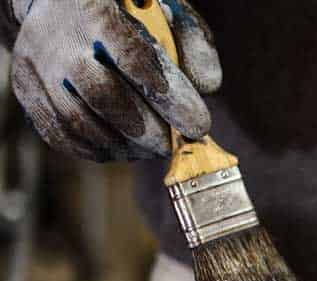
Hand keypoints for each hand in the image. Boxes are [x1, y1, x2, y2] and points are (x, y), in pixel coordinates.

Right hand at [9, 0, 220, 161]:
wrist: (58, 2)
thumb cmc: (125, 11)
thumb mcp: (164, 12)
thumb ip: (192, 43)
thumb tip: (208, 87)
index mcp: (95, 10)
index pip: (133, 56)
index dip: (168, 97)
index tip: (198, 125)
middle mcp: (59, 39)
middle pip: (102, 95)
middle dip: (147, 130)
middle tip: (174, 145)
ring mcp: (37, 67)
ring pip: (78, 122)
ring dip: (125, 146)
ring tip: (152, 149)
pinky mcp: (28, 92)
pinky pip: (61, 135)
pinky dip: (98, 150)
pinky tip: (125, 148)